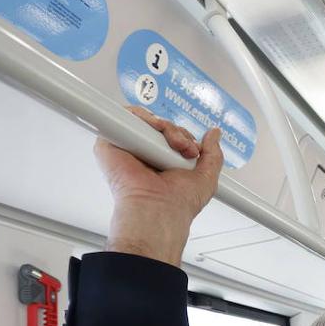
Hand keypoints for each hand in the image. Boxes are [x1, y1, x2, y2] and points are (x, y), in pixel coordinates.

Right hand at [95, 106, 222, 266]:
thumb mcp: (207, 177)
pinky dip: (141, 118)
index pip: (171, 136)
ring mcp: (127, 148)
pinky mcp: (110, 143)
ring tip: (173, 147)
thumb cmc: (179, 203)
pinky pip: (125, 116)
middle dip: (177, 132)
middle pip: (159, 125)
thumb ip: (213, 154)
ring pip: (145, 119)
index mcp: (162, 162)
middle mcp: (144, 155)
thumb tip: (214, 134)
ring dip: (164, 127)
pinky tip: (152, 137)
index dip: (183, 137)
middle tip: (184, 149)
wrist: (159, 209)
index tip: (193, 150)